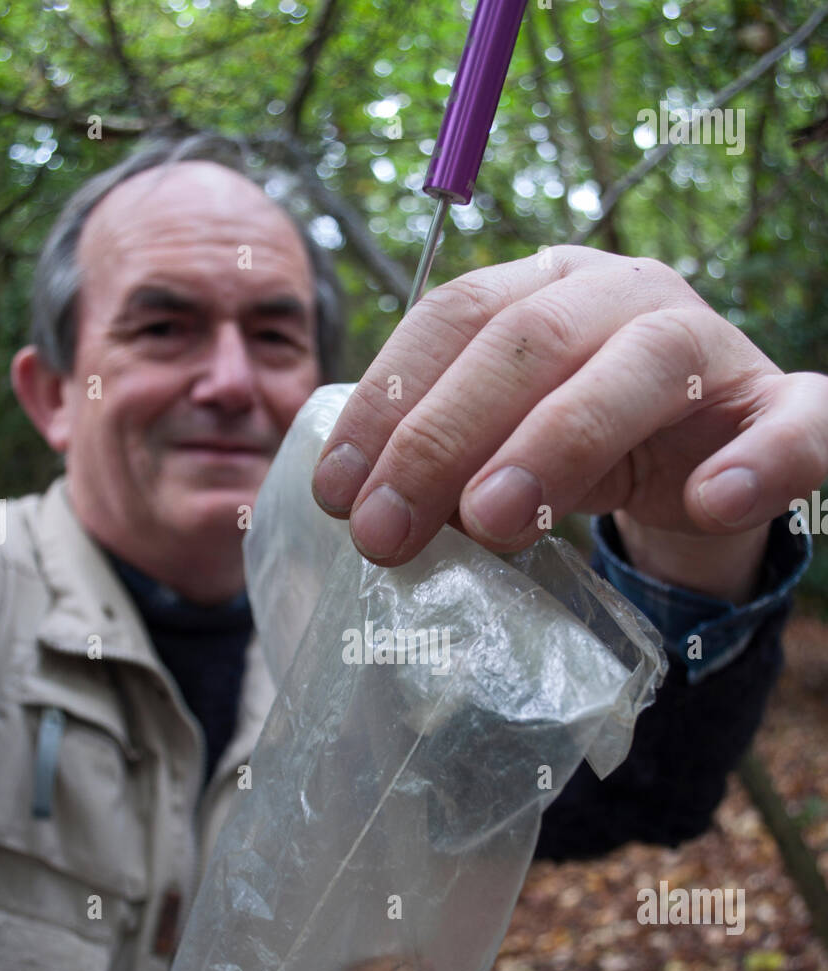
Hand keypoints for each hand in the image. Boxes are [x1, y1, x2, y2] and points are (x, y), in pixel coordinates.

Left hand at [311, 246, 827, 602]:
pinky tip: (711, 503)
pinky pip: (795, 424)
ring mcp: (712, 348)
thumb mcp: (504, 440)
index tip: (336, 494)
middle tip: (389, 534)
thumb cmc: (584, 442)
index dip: (388, 401)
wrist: (707, 460)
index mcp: (546, 286)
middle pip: (528, 341)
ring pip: (642, 368)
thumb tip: (361, 505)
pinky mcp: (787, 408)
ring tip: (493, 524)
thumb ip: (446, 453)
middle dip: (443, 439)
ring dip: (559, 443)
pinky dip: (760, 462)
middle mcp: (626, 295)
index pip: (452, 318)